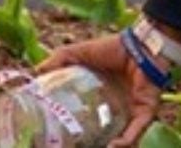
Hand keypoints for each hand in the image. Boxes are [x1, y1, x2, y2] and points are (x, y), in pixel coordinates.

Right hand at [38, 34, 162, 147]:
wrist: (138, 43)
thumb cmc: (110, 48)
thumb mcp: (77, 54)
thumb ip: (57, 62)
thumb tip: (35, 73)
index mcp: (99, 99)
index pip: (86, 122)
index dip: (74, 132)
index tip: (57, 139)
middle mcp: (115, 110)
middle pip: (103, 136)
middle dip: (92, 144)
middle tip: (74, 147)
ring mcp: (131, 113)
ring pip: (121, 140)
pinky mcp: (145, 112)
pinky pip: (137, 132)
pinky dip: (126, 141)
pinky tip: (112, 147)